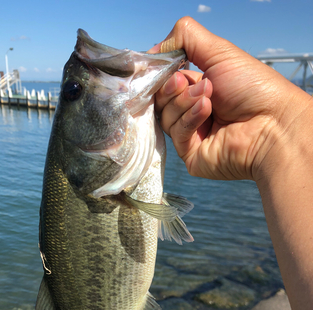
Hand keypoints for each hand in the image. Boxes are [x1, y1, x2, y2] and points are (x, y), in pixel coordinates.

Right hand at [152, 17, 310, 182]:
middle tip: (190, 81)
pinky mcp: (191, 155)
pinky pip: (176, 135)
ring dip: (184, 102)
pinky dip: (189, 120)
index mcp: (200, 88)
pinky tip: (207, 111)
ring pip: (165, 116)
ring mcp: (192, 135)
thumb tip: (153, 49)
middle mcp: (193, 112)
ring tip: (209, 97)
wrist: (272, 124)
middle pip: (160, 100)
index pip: (166, 81)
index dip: (163, 73)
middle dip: (173, 87)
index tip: (168, 66)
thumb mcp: (219, 52)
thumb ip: (185, 39)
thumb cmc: (253, 88)